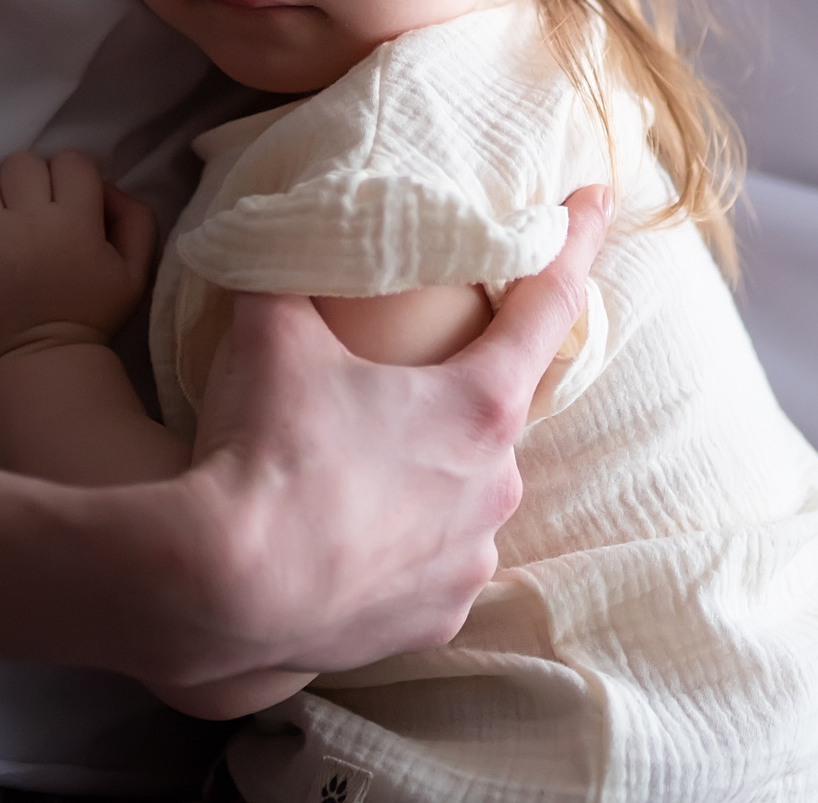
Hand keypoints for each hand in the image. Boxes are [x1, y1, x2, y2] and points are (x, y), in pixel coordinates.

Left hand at [0, 152, 155, 381]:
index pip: (69, 160)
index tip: (68, 205)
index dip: (71, 178)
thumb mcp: (135, 270)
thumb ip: (134, 217)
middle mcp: (25, 222)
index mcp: (74, 220)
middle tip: (32, 216)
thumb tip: (105, 185)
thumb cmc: (92, 314)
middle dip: (29, 184)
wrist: (41, 363)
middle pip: (21, 163)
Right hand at [172, 185, 613, 680]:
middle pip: (492, 412)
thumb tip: (274, 236)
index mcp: (480, 407)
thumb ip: (289, 274)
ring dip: (424, 476)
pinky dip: (403, 546)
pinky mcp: (435, 619)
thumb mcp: (272, 334)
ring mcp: (469, 560)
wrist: (220, 592)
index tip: (596, 197)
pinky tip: (350, 538)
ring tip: (348, 474)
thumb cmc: (264, 450)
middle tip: (383, 390)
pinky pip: (431, 565)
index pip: (549, 303)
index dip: (576, 240)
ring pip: (462, 496)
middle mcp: (495, 485)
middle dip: (449, 394)